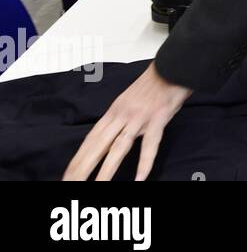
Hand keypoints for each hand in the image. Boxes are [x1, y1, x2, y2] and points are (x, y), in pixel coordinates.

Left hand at [64, 63, 191, 180]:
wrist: (173, 65)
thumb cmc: (156, 82)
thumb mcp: (131, 99)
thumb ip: (122, 117)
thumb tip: (112, 135)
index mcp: (114, 111)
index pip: (91, 139)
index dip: (79, 158)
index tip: (68, 174)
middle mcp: (122, 115)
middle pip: (98, 146)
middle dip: (83, 168)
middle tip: (71, 184)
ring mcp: (140, 117)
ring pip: (119, 147)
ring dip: (107, 170)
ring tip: (99, 187)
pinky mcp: (158, 118)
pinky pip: (150, 144)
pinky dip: (145, 162)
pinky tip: (140, 177)